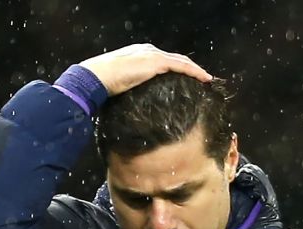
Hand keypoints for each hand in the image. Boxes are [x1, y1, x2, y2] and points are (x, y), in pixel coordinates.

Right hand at [79, 43, 212, 95]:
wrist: (96, 77)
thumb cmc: (103, 84)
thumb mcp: (119, 84)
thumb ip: (128, 88)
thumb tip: (130, 104)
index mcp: (139, 54)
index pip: (163, 60)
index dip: (176, 67)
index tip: (185, 77)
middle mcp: (148, 51)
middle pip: (175, 59)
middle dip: (190, 67)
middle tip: (202, 78)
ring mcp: (153, 55)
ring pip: (182, 61)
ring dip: (196, 69)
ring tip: (206, 78)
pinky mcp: (156, 62)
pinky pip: (181, 66)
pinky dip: (195, 72)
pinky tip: (204, 79)